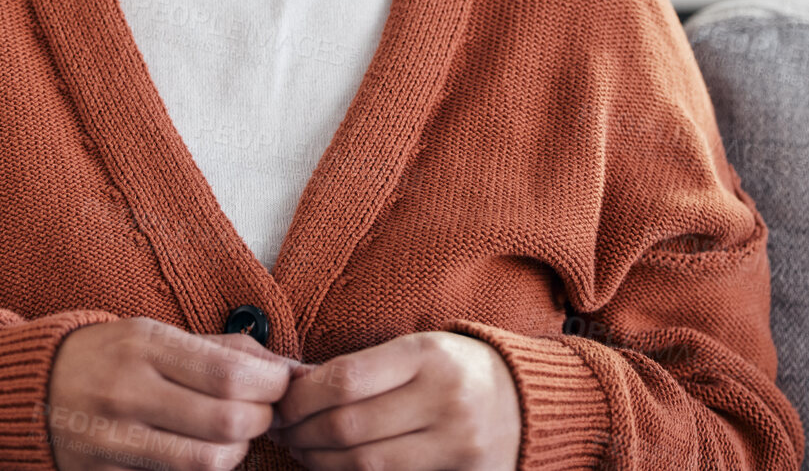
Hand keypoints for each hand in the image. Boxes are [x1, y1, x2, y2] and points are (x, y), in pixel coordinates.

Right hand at [47, 316, 299, 470]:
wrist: (31, 389)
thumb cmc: (107, 356)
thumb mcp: (156, 334)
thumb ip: (222, 349)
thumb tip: (290, 369)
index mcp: (144, 344)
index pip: (230, 374)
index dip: (271, 386)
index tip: (278, 385)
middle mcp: (127, 391)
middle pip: (226, 422)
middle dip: (260, 421)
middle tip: (259, 413)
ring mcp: (114, 439)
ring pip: (206, 463)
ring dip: (235, 453)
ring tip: (230, 436)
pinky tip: (197, 453)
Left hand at [267, 331, 520, 470]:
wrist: (527, 401)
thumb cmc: (457, 368)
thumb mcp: (418, 348)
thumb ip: (363, 366)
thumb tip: (296, 387)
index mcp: (427, 354)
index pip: (345, 380)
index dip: (301, 397)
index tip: (281, 402)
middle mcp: (444, 398)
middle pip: (349, 427)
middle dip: (303, 433)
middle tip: (283, 430)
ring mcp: (456, 443)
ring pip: (365, 464)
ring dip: (320, 461)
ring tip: (302, 449)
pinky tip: (336, 466)